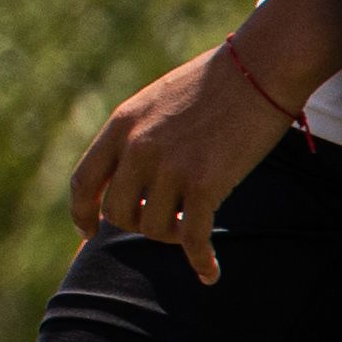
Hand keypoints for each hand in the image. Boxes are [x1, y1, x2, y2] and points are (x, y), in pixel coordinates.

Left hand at [70, 43, 294, 283]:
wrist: (259, 68)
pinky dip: (200, 260)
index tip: (87, 231)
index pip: (84, 182)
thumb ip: (137, 137)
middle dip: (138, 223)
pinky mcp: (204, 183)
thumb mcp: (157, 102)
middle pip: (117, 213)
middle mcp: (137, 148)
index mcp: (121, 126)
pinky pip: (192, 238)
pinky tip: (209, 272)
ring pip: (154, 228)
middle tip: (164, 219)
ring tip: (193, 224)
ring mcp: (169, 166)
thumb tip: (129, 176)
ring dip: (173, 233)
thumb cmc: (215, 83)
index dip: (82, 213)